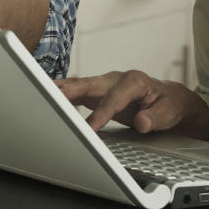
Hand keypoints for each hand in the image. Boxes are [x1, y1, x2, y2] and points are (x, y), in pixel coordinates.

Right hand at [56, 71, 208, 139]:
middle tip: (49, 97)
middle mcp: (116, 78)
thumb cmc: (170, 105)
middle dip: (69, 91)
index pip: (113, 99)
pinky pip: (78, 92)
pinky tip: (47, 98)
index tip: (89, 129)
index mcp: (134, 81)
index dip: (100, 114)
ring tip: (38, 94)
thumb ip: (156, 117)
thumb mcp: (169, 113)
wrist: (170, 100)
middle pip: (89, 84)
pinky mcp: (98, 92)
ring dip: (60, 90)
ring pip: (79, 85)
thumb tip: (143, 122)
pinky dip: (62, 95)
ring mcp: (105, 84)